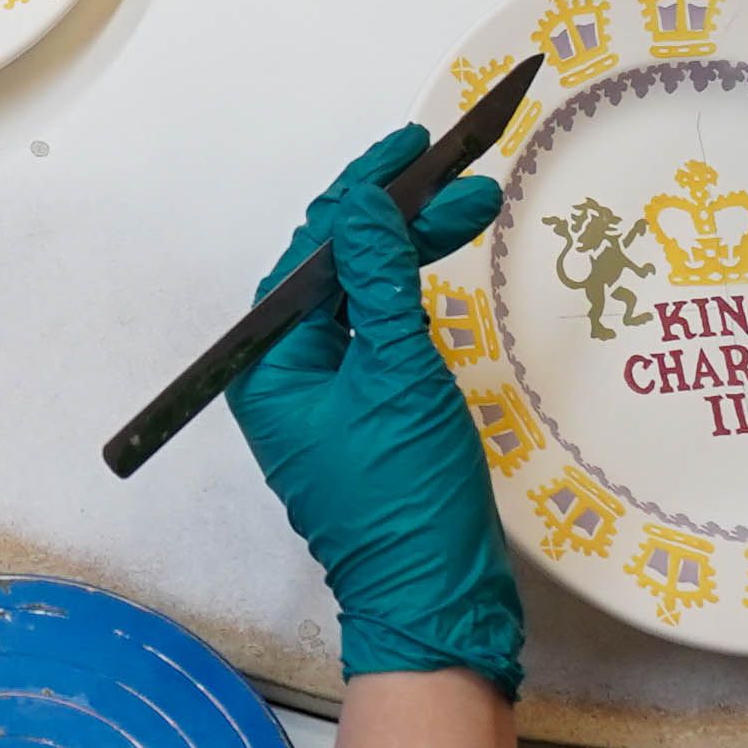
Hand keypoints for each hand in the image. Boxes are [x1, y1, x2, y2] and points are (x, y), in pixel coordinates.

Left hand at [228, 128, 523, 690]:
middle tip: (467, 180)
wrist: (435, 600)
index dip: (364, 191)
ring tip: (477, 209)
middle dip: (402, 220)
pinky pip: (382, 336)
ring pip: (365, 299)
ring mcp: (326, 399)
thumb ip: (382, 282)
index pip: (314, 252)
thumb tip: (364, 204)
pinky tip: (448, 269)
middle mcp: (287, 378)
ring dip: (414, 253)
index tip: (412, 146)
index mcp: (270, 366)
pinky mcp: (365, 418)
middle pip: (339, 270)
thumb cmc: (407, 499)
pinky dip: (416, 299)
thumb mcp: (398, 374)